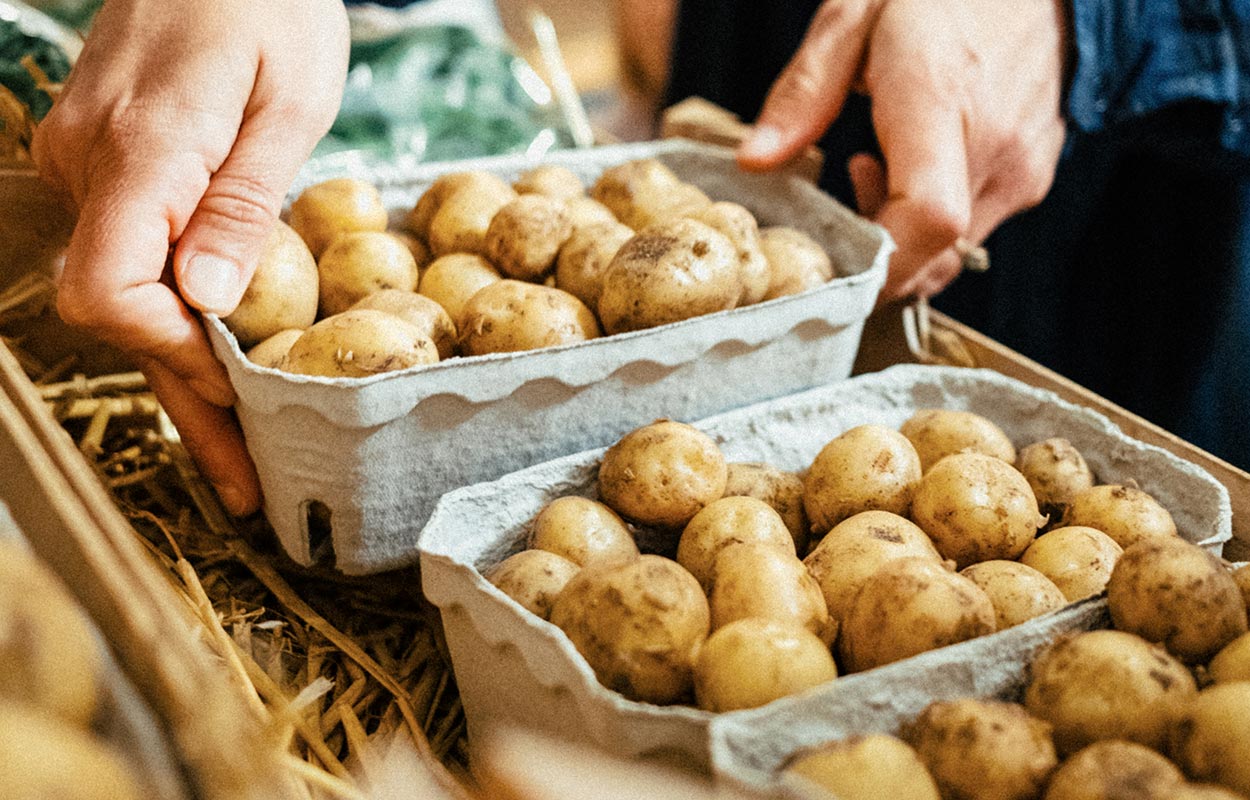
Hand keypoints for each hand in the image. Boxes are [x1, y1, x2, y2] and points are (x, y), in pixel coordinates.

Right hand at [32, 0, 348, 514]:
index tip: (239, 385)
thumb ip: (243, 203)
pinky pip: (134, 255)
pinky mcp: (111, 163)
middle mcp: (91, 165)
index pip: (109, 291)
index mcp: (139, 153)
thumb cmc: (270, 4)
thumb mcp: (287, 104)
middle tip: (247, 481)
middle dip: (186, 402)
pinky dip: (177, 314)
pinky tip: (219, 359)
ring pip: (127, 292)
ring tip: (241, 454)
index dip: (170, 353)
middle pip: (118, 314)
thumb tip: (206, 303)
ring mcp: (89, 163)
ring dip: (183, 371)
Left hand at [737, 0, 1067, 299]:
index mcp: (940, 99)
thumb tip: (755, 161)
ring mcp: (1021, 169)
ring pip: (949, 254)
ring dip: (899, 238)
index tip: (830, 270)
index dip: (879, 265)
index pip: (928, 217)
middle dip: (872, 255)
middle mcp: (993, 146)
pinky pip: (972, 232)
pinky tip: (910, 167)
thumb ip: (803, 93)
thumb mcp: (854, 15)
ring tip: (873, 166)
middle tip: (839, 196)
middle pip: (929, 256)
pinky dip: (930, 224)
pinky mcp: (1032, 179)